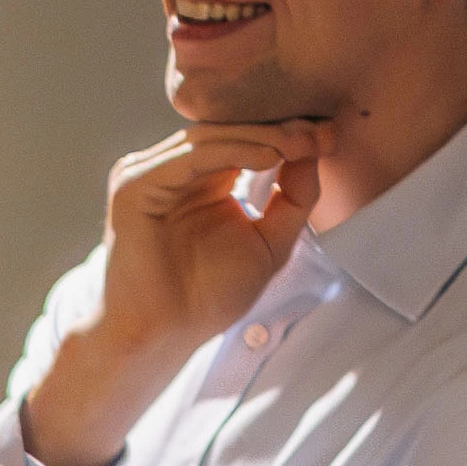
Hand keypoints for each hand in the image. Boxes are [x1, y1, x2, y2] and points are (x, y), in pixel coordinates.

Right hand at [17, 125, 325, 465]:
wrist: (163, 336)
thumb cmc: (207, 299)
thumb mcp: (270, 241)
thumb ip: (294, 197)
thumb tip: (315, 147)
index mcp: (203, 178)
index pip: (246, 139)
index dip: (289, 133)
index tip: (331, 136)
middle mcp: (174, 170)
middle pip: (230, 129)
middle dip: (279, 129)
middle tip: (322, 132)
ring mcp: (150, 174)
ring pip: (212, 136)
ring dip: (262, 137)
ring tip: (302, 144)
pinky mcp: (135, 185)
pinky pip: (191, 156)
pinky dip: (233, 151)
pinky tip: (269, 157)